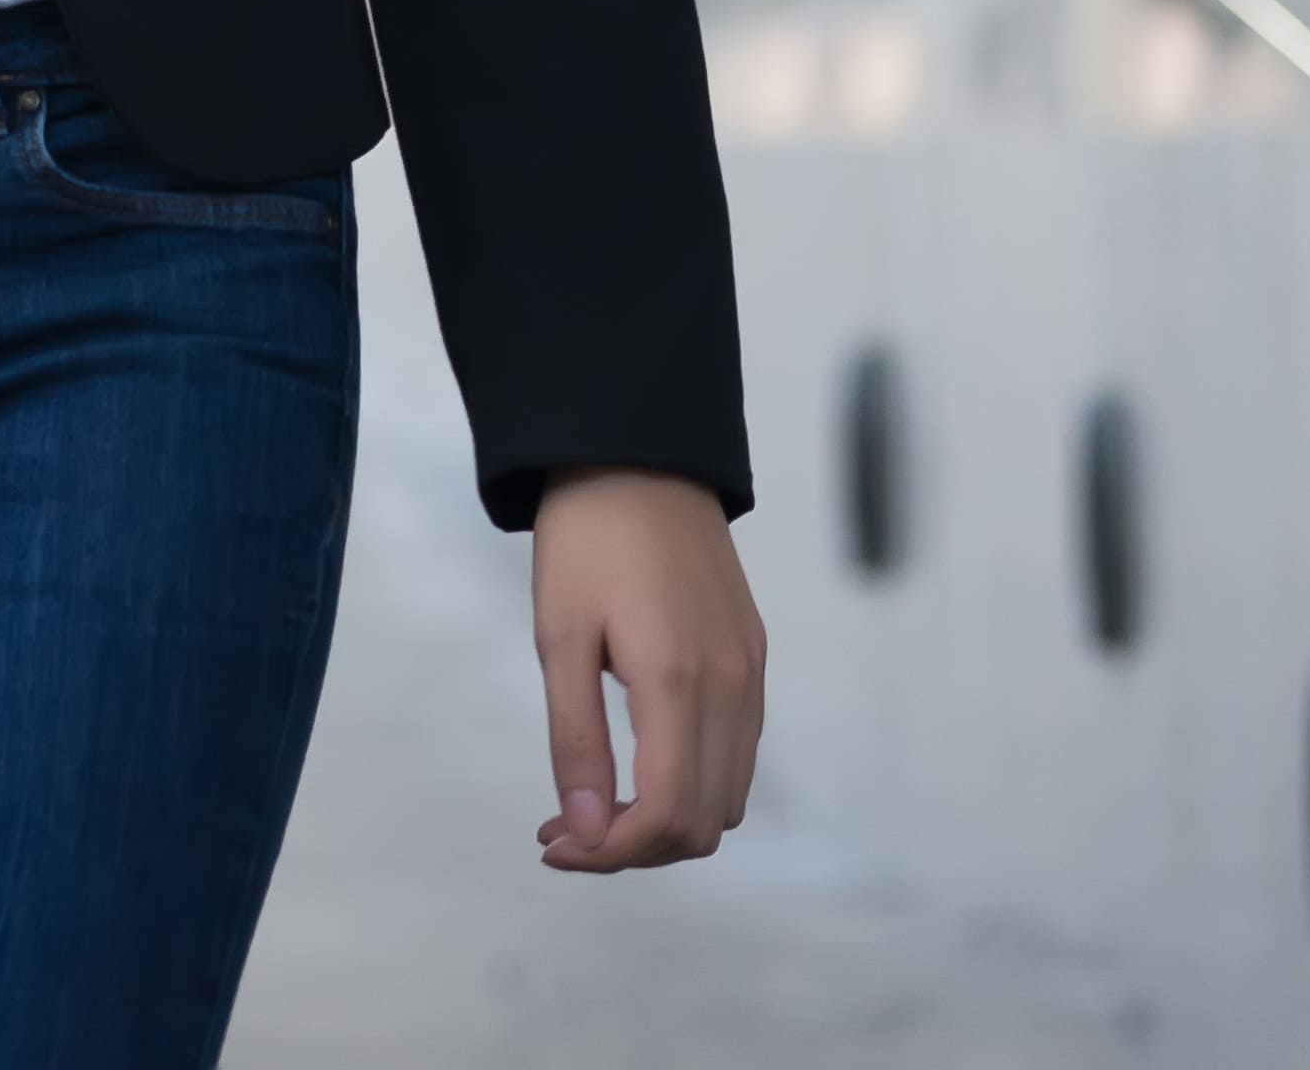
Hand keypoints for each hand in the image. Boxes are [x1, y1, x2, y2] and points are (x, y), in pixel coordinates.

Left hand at [530, 466, 761, 867]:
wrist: (638, 457)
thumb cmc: (586, 540)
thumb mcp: (559, 637)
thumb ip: (577, 740)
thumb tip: (588, 831)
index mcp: (679, 682)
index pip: (669, 814)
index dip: (612, 852)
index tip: (556, 844)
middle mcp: (732, 688)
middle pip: (704, 823)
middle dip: (635, 845)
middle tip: (564, 827)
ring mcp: (751, 675)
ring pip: (727, 798)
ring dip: (665, 819)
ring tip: (593, 800)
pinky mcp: (753, 659)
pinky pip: (738, 754)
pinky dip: (693, 782)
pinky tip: (637, 762)